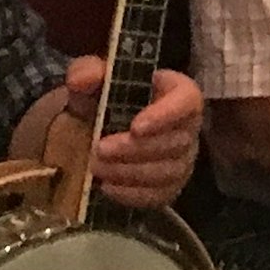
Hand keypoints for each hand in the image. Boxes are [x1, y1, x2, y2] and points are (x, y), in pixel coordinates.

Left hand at [71, 63, 201, 207]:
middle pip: (176, 142)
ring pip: (169, 172)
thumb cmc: (103, 98)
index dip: (167, 115)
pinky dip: (133, 195)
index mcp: (175, 91)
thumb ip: (86, 72)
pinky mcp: (170, 186)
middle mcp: (187, 127)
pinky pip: (161, 196)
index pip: (188, 100)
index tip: (136, 127)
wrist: (93, 130)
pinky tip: (107, 188)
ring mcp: (182, 159)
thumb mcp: (91, 79)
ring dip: (130, 173)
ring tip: (97, 168)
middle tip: (99, 150)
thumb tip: (81, 81)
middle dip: (135, 150)